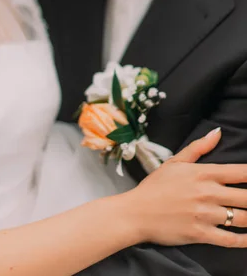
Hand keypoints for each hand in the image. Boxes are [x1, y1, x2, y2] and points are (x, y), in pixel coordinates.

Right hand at [128, 128, 246, 247]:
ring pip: (242, 218)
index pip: (240, 172)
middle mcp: (208, 193)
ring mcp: (205, 215)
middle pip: (246, 197)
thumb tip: (218, 132)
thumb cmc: (155, 186)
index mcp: (203, 173)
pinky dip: (244, 241)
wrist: (136, 212)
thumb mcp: (175, 162)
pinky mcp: (201, 234)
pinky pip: (230, 240)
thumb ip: (199, 147)